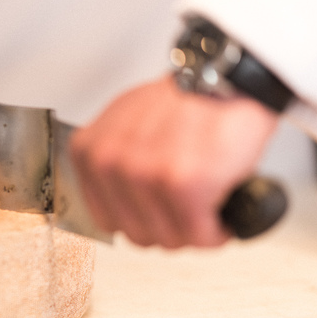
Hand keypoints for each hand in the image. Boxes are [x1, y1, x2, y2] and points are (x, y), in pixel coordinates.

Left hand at [70, 75, 278, 247]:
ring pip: (168, 239)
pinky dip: (217, 231)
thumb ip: (114, 162)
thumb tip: (118, 203)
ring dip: (193, 230)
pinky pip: (199, 236)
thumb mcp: (125, 124)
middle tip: (188, 208)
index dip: (141, 220)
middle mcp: (109, 164)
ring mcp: (143, 176)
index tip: (161, 210)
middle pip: (137, 234)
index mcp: (89, 153)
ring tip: (205, 203)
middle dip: (169, 227)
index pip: (107, 220)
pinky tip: (221, 209)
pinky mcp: (182, 186)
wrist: (227, 78)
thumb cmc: (183, 102)